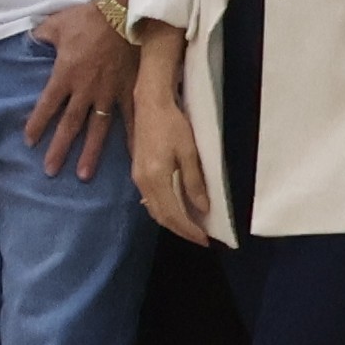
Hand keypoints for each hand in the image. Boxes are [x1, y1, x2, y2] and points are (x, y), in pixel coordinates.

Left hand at [20, 2, 133, 182]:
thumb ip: (40, 37)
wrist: (123, 13)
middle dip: (58, 149)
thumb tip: (29, 41)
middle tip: (50, 171)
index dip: (37, 124)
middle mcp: (85, 90)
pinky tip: (132, 157)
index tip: (29, 142)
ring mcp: (109, 93)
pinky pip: (132, 118)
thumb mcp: (55, 25)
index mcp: (65, 76)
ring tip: (83, 175)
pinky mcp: (130, 90)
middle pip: (69, 125)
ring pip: (97, 129)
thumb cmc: (88, 18)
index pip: (46, 106)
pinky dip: (132, 138)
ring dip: (90, 152)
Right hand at [128, 38, 212, 244]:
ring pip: (153, 209)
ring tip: (189, 227)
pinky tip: (174, 208)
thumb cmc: (172, 125)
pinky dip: (163, 209)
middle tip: (199, 238)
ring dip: (171, 221)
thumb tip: (202, 208)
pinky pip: (150, 199)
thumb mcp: (189, 153)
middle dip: (180, 230)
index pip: (173, 214)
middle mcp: (143, 182)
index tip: (206, 240)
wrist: (150, 104)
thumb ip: (194, 182)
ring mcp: (138, 177)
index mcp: (156, 179)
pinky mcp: (138, 171)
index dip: (189, 230)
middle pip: (161, 216)